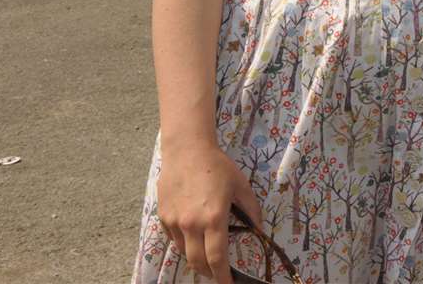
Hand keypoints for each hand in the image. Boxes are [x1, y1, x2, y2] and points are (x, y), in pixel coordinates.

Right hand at [156, 139, 264, 280]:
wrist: (186, 151)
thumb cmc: (217, 166)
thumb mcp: (241, 186)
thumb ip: (250, 210)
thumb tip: (259, 228)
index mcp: (214, 218)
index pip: (217, 258)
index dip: (223, 277)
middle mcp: (192, 224)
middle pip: (198, 262)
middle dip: (209, 273)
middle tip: (218, 274)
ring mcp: (175, 222)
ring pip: (184, 253)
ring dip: (196, 260)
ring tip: (206, 257)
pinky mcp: (164, 217)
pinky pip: (174, 240)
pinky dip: (184, 245)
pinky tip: (193, 238)